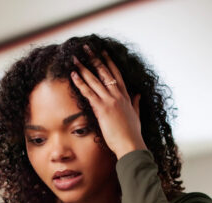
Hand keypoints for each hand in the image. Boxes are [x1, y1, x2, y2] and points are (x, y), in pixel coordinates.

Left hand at [70, 44, 147, 158]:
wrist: (131, 144)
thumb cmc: (132, 134)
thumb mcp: (136, 115)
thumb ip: (135, 103)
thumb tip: (137, 94)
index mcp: (126, 97)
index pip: (116, 74)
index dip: (108, 62)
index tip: (102, 52)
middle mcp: (117, 95)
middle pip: (104, 72)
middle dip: (94, 59)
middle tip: (85, 48)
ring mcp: (110, 101)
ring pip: (94, 80)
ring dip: (83, 68)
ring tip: (74, 58)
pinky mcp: (102, 109)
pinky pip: (89, 92)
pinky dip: (80, 83)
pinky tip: (73, 75)